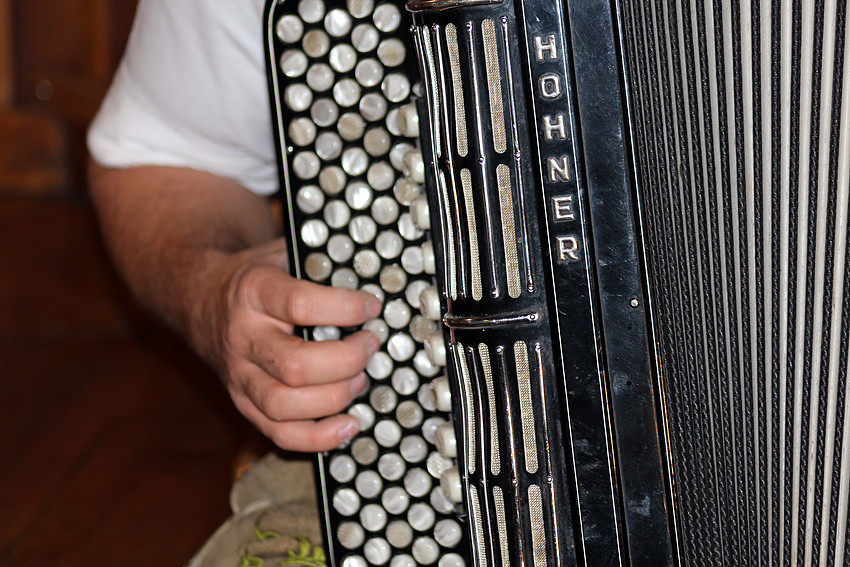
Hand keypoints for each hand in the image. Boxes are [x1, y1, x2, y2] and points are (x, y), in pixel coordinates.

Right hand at [207, 237, 381, 451]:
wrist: (203, 299)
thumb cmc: (258, 277)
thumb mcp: (282, 253)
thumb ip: (319, 261)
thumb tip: (375, 270)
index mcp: (253, 291)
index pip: (299, 305)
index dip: (343, 308)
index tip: (372, 306)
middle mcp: (242, 337)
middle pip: (295, 366)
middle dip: (347, 360)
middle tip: (371, 344)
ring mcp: (239, 375)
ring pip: (285, 405)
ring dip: (335, 397)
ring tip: (361, 378)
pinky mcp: (243, 403)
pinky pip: (279, 433)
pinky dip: (319, 437)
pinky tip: (349, 424)